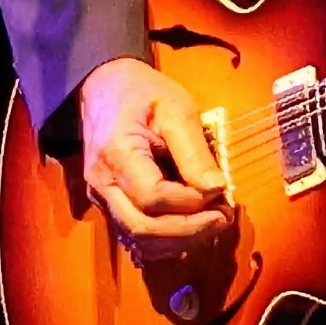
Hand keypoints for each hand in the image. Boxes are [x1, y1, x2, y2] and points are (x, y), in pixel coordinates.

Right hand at [78, 57, 229, 261]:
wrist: (104, 86)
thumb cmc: (142, 92)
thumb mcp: (176, 108)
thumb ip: (194, 151)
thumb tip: (216, 188)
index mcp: (117, 155)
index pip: (153, 197)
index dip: (190, 202)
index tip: (221, 192)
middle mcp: (102, 183)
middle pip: (142, 227)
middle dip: (188, 230)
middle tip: (224, 218)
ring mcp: (101, 195)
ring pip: (137, 236)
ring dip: (178, 238)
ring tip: (213, 222)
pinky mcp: (108, 201)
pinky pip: (134, 230)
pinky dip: (164, 236)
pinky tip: (191, 225)